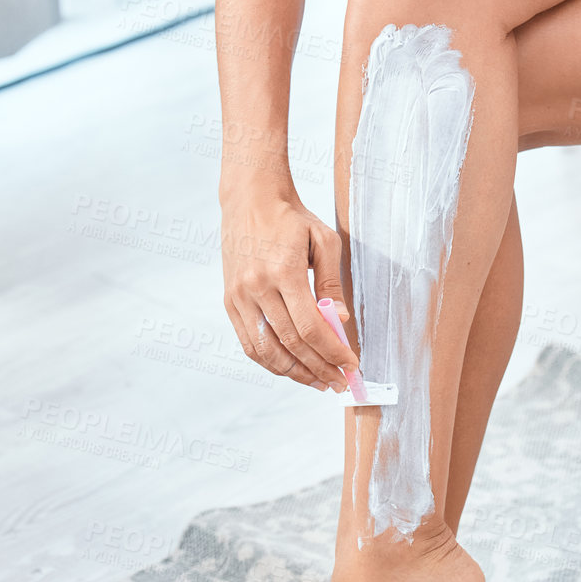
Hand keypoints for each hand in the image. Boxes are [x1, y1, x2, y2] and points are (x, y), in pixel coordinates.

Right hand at [219, 190, 360, 389]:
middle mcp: (257, 287)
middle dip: (318, 367)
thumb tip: (340, 320)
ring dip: (294, 373)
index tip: (350, 365)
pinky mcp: (229, 301)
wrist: (251, 199)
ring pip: (265, 351)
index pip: (310, 327)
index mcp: (283, 271)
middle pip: (289, 343)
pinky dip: (270, 361)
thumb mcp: (324, 241)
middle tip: (338, 382)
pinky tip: (291, 368)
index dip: (332, 351)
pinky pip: (249, 342)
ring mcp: (239, 296)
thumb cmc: (291, 219)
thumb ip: (332, 283)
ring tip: (318, 381)